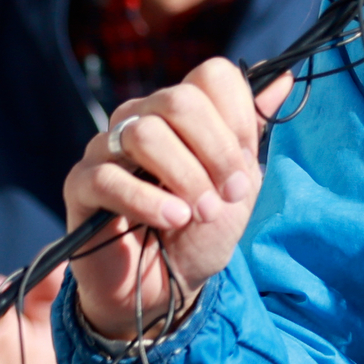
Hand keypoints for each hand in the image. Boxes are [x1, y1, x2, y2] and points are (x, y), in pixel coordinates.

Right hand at [61, 59, 292, 340]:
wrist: (166, 288)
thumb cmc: (199, 232)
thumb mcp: (239, 183)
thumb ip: (253, 130)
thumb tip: (283, 76)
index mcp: (178, 112)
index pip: (210, 75)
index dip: (238, 116)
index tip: (247, 163)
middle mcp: (139, 118)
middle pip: (180, 100)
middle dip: (216, 150)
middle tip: (230, 194)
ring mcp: (104, 149)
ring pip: (145, 134)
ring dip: (186, 177)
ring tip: (201, 214)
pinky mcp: (80, 185)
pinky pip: (108, 178)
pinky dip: (148, 200)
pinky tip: (173, 219)